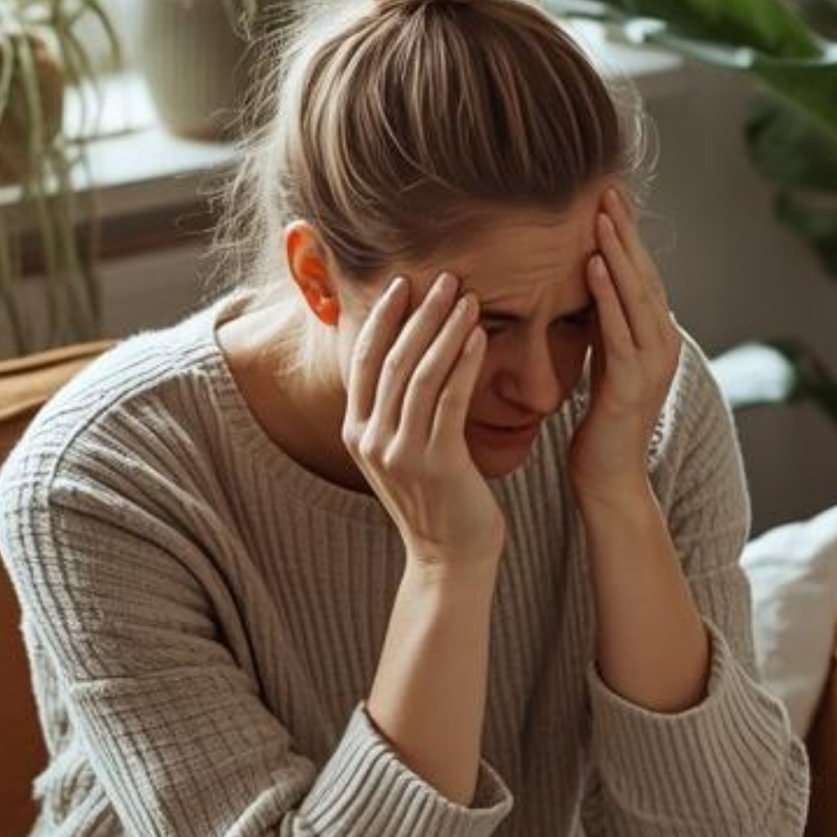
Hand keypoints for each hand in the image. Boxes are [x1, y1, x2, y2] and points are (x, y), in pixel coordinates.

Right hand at [343, 271, 501, 568]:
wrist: (450, 559)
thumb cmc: (439, 501)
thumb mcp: (406, 453)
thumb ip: (400, 412)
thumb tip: (411, 363)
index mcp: (357, 432)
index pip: (365, 361)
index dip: (382, 318)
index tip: (403, 283)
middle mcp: (371, 438)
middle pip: (393, 360)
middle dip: (419, 314)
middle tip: (444, 277)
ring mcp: (400, 452)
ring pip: (420, 376)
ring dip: (445, 331)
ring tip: (467, 298)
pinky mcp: (435, 463)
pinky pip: (450, 401)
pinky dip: (464, 365)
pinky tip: (479, 337)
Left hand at [569, 186, 682, 505]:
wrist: (610, 479)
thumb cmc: (600, 426)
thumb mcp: (603, 364)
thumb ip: (603, 328)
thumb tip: (589, 287)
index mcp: (654, 340)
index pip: (643, 276)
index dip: (629, 237)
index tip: (609, 199)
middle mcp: (662, 346)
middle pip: (646, 276)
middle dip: (627, 232)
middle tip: (609, 189)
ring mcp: (652, 364)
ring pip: (637, 296)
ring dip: (620, 251)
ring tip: (603, 214)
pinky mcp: (633, 383)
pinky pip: (620, 328)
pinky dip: (609, 294)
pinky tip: (596, 264)